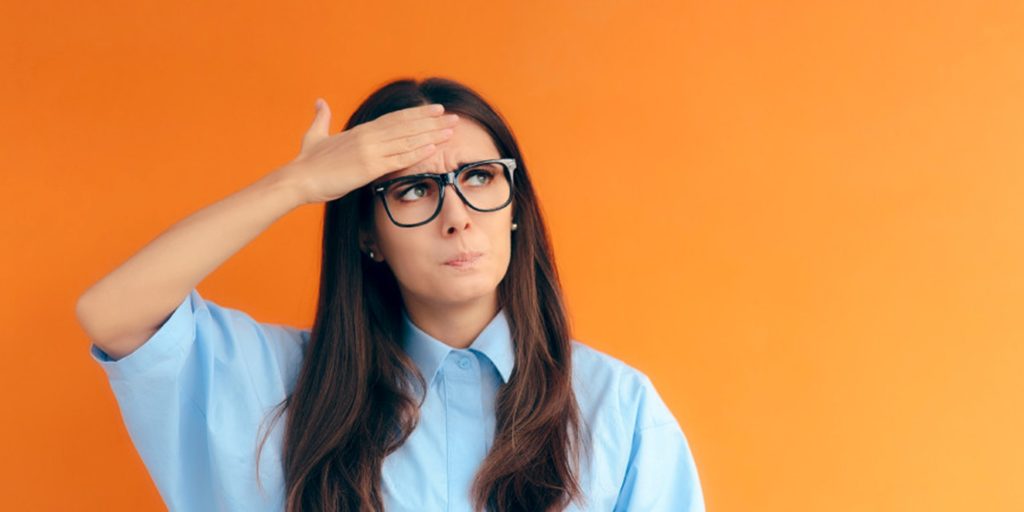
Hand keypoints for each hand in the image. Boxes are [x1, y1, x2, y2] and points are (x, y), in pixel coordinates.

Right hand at [282, 98, 458, 205]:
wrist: (298, 178)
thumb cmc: (306, 162)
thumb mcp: (315, 135)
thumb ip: (321, 118)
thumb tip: (320, 102)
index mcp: (361, 131)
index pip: (396, 119)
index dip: (417, 114)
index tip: (436, 111)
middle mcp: (369, 137)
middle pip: (407, 126)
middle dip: (432, 122)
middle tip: (453, 118)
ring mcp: (370, 151)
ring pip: (407, 141)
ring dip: (431, 135)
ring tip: (451, 131)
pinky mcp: (369, 168)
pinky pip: (398, 160)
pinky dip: (417, 154)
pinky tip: (432, 149)